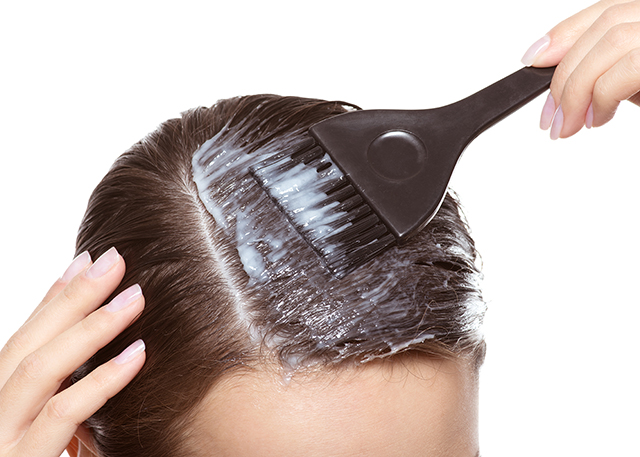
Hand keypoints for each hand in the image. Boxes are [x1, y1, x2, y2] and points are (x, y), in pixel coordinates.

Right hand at [0, 248, 145, 456]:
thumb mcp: (43, 434)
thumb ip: (62, 399)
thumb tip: (109, 355)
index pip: (20, 339)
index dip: (51, 297)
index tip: (85, 261)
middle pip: (26, 344)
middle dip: (71, 298)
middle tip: (114, 260)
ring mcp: (1, 439)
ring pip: (38, 371)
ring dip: (89, 328)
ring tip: (134, 296)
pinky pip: (61, 417)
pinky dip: (100, 381)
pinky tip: (136, 356)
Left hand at [521, 0, 639, 138]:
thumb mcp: (638, 82)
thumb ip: (607, 72)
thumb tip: (566, 84)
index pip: (604, 12)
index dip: (562, 35)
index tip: (532, 60)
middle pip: (604, 26)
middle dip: (564, 74)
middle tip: (548, 117)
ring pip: (611, 43)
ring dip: (577, 90)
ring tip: (569, 125)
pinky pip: (627, 69)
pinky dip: (602, 98)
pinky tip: (595, 119)